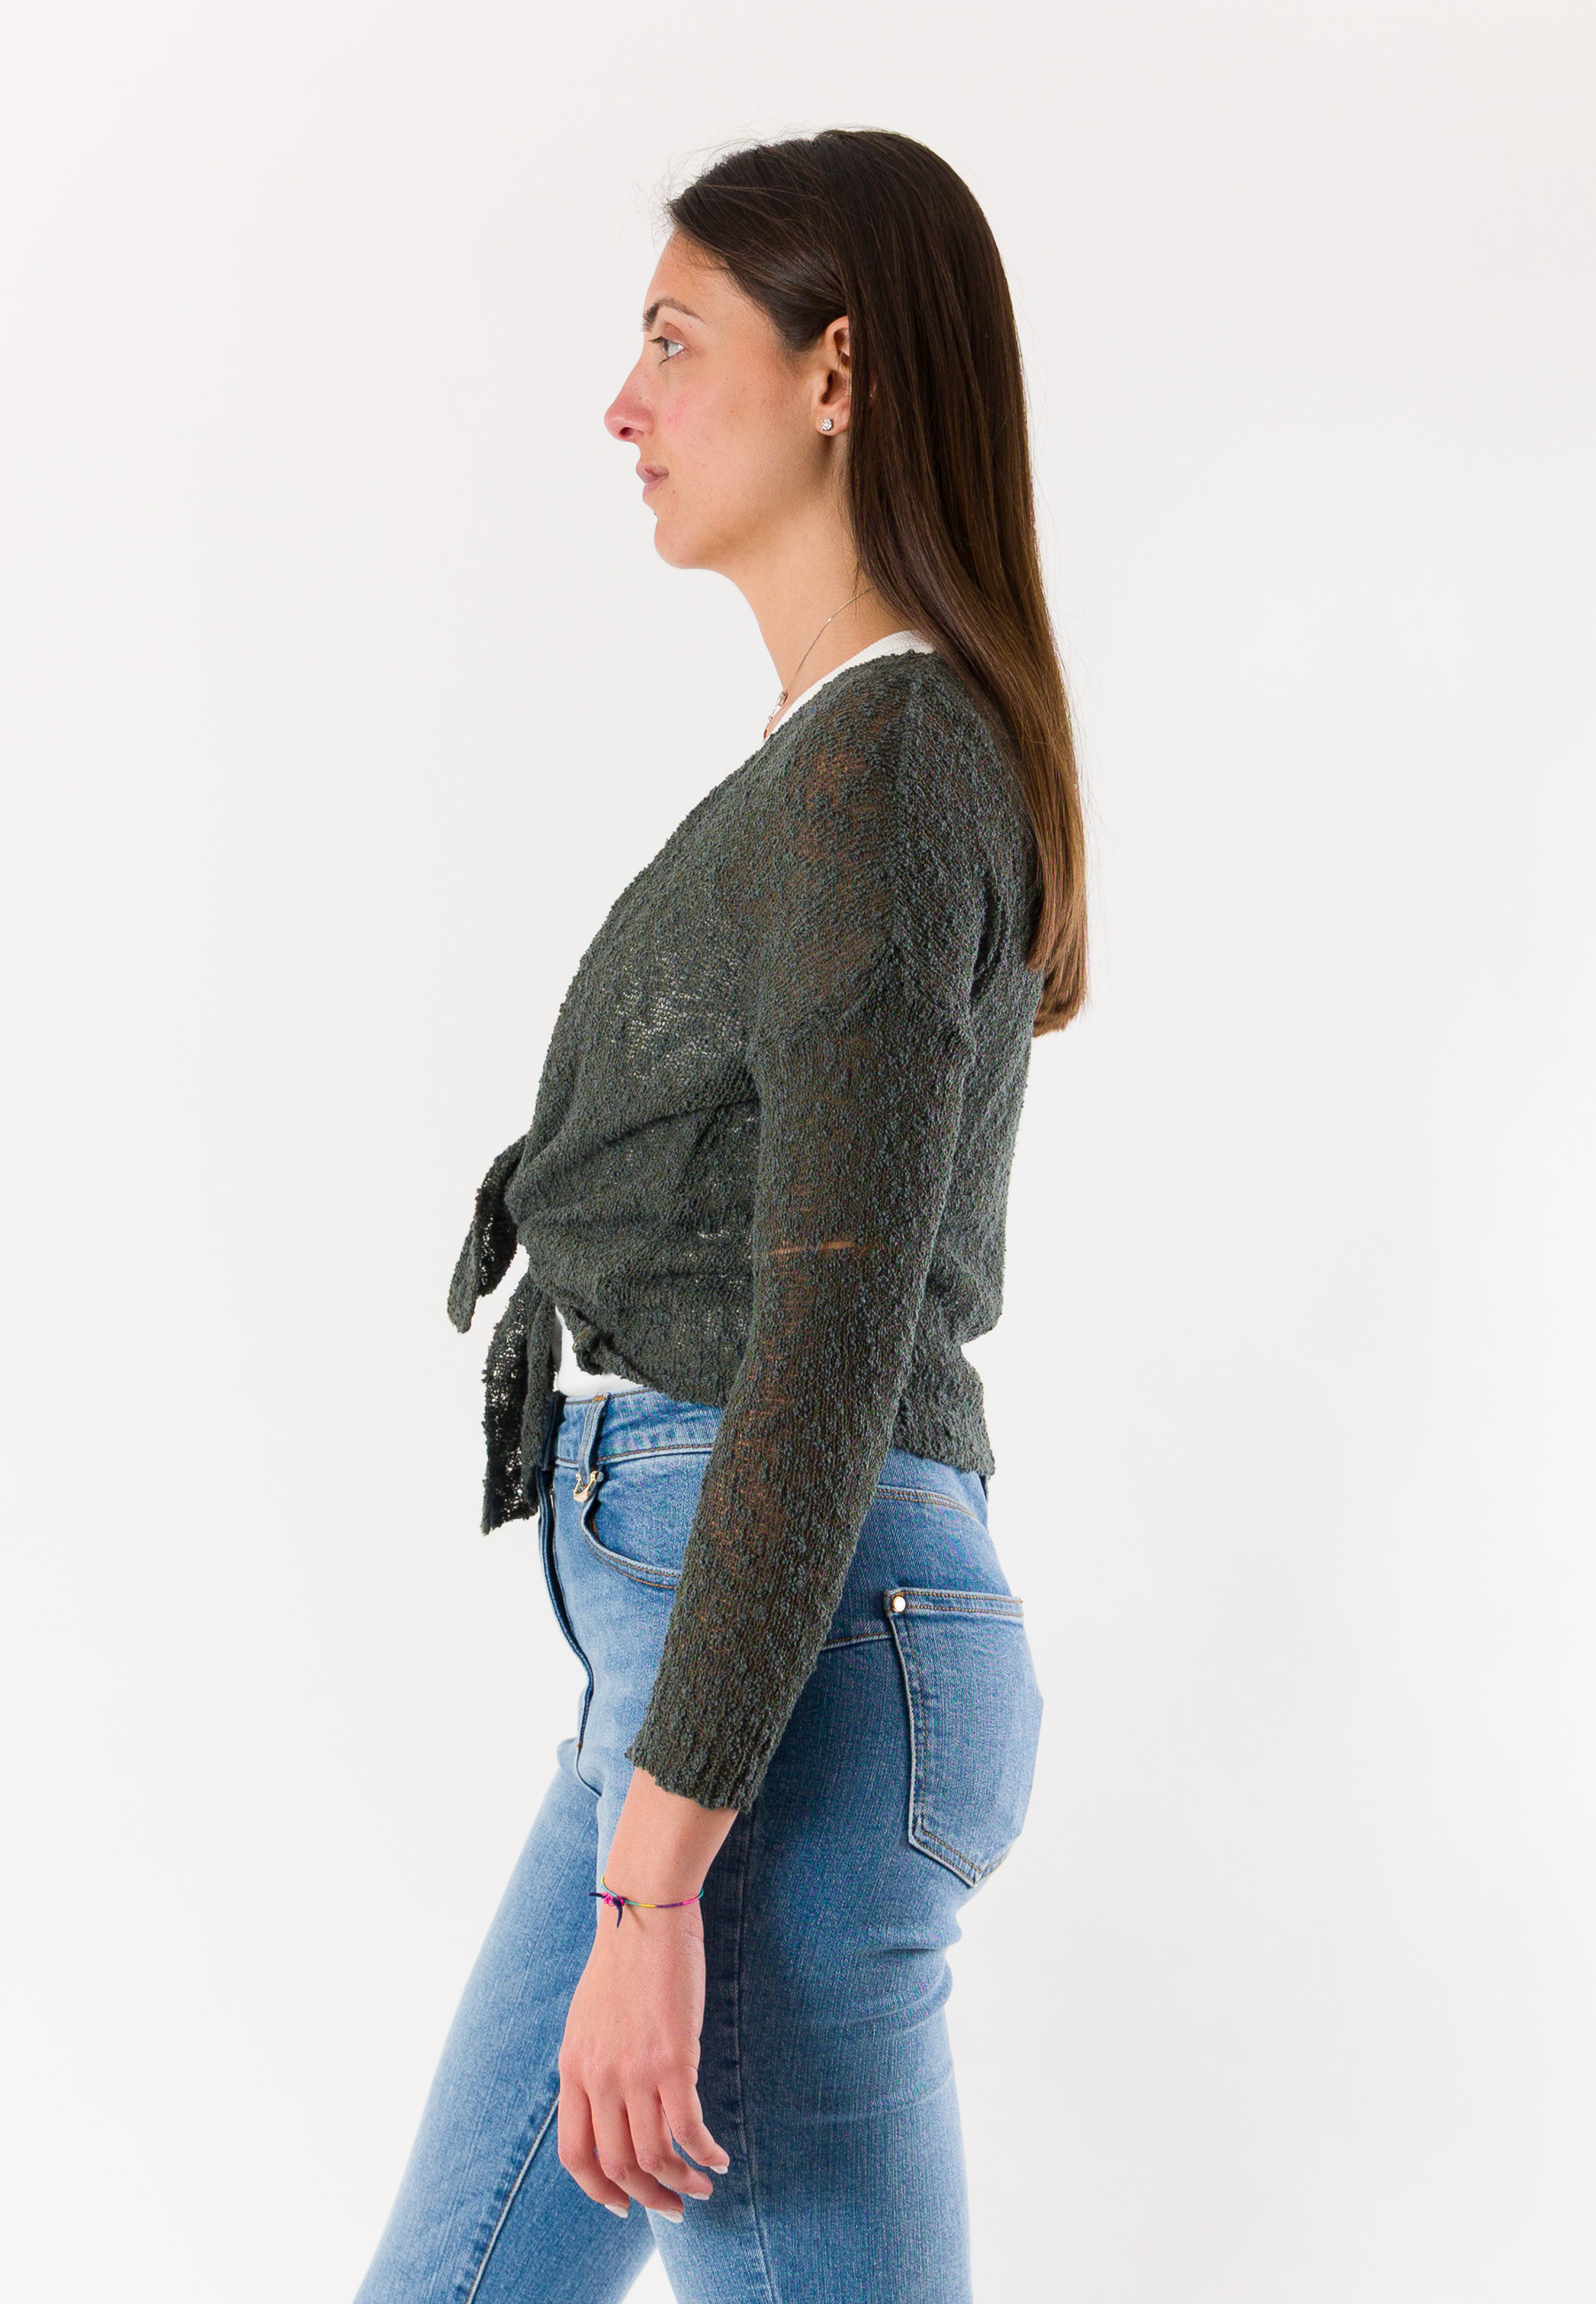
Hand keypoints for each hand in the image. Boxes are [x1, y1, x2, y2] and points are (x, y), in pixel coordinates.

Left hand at [556, 1767, 736, 2218]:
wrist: (643, 1912)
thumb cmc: (623, 1958)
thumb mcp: (588, 2019)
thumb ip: (593, 2064)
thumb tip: (609, 2103)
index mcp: (572, 2070)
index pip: (575, 2155)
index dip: (599, 2189)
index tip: (624, 2204)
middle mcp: (597, 2079)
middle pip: (618, 2166)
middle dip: (650, 2197)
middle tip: (676, 2207)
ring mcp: (633, 2072)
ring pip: (655, 2156)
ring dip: (682, 2182)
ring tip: (704, 2186)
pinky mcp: (673, 2059)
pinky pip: (688, 2129)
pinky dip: (706, 2153)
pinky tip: (720, 2157)